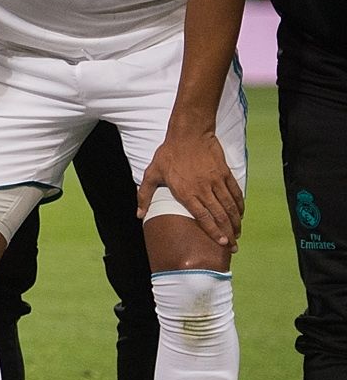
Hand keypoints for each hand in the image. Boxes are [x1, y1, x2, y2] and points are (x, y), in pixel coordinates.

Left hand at [140, 127, 243, 246]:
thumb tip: (139, 214)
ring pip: (229, 206)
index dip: (213, 231)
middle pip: (219, 215)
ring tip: (238, 234)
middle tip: (233, 246)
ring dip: (235, 222)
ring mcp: (216, 181)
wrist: (189, 133)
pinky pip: (235, 193)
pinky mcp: (225, 173)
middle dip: (228, 233)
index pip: (203, 217)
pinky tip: (240, 214)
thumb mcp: (152, 173)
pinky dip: (239, 205)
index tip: (221, 243)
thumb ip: (145, 195)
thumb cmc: (168, 154)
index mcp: (185, 192)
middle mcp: (203, 189)